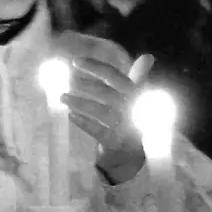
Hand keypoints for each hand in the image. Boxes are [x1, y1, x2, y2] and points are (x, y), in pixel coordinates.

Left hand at [64, 56, 149, 184]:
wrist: (134, 155)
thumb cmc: (132, 121)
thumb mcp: (135, 100)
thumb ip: (138, 78)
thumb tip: (148, 56)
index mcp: (136, 95)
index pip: (115, 76)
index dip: (95, 67)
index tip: (75, 61)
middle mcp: (132, 109)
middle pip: (106, 93)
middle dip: (85, 86)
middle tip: (67, 82)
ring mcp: (125, 127)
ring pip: (100, 111)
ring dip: (79, 103)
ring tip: (63, 97)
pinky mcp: (116, 143)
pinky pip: (97, 131)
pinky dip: (83, 122)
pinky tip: (71, 115)